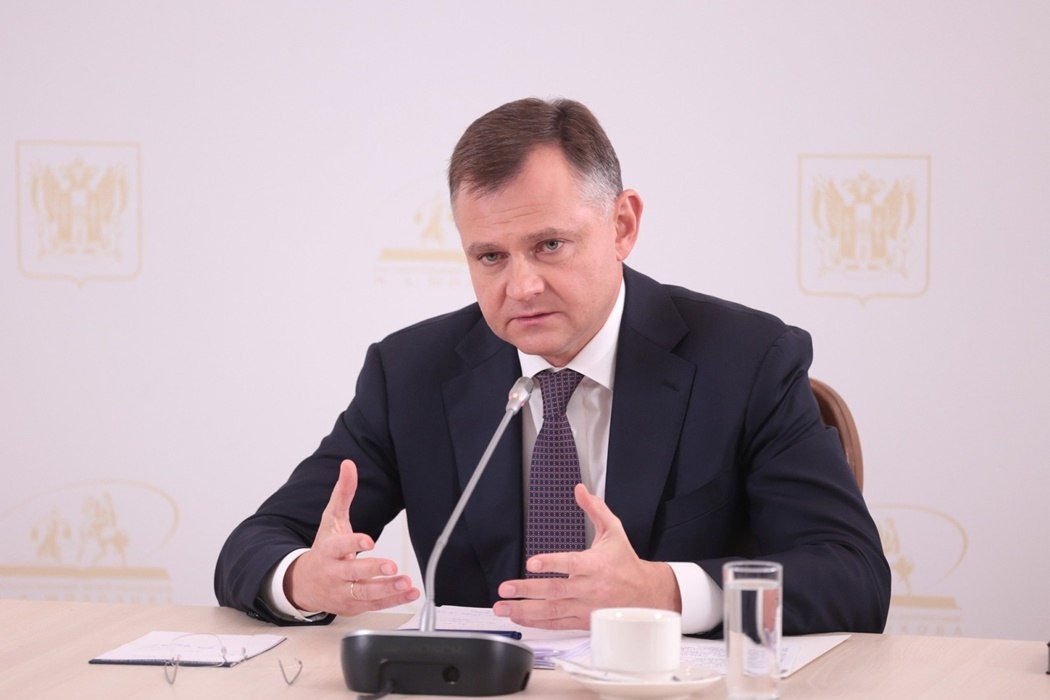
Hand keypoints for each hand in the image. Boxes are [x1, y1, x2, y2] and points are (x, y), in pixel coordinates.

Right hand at [285, 459, 419, 614]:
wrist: (304, 584)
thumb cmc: (322, 549)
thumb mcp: (331, 519)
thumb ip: (342, 493)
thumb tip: (349, 464)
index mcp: (328, 551)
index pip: (339, 546)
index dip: (353, 543)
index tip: (369, 540)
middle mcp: (335, 573)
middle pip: (353, 573)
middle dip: (372, 570)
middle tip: (391, 566)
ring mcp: (344, 592)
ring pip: (366, 593)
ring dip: (387, 589)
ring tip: (405, 583)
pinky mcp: (354, 605)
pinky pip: (374, 604)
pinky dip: (393, 600)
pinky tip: (410, 593)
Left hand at [492, 484, 681, 629]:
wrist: (645, 593)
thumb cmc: (625, 562)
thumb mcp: (614, 531)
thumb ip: (595, 510)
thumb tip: (580, 490)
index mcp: (596, 565)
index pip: (572, 563)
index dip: (551, 563)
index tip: (532, 562)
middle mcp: (589, 588)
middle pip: (555, 590)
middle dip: (527, 590)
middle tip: (505, 588)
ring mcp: (585, 607)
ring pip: (552, 611)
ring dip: (525, 610)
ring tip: (503, 607)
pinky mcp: (583, 621)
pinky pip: (557, 624)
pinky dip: (536, 623)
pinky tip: (519, 618)